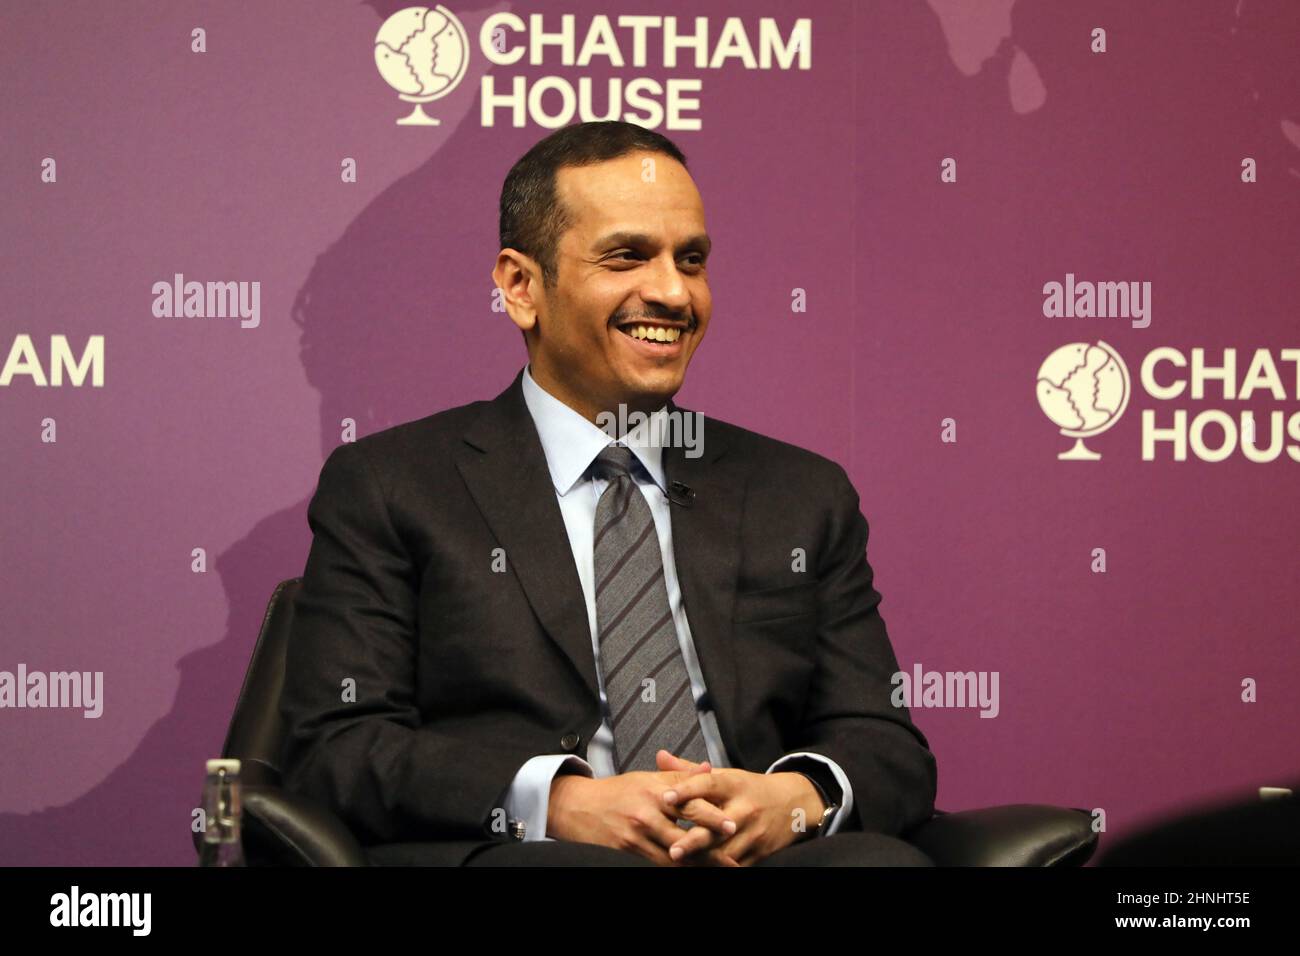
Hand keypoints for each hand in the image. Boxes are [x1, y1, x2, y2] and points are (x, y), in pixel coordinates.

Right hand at [546, 753, 739, 865]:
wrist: (576, 806)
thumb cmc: (615, 792)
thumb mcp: (646, 777)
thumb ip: (679, 775)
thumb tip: (708, 767)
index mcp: (655, 789)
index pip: (690, 801)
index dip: (712, 815)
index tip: (732, 825)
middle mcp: (647, 811)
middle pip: (686, 833)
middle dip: (711, 849)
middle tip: (732, 860)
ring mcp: (636, 834)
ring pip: (673, 856)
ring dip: (697, 865)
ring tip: (717, 871)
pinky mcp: (626, 851)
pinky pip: (656, 864)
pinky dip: (673, 869)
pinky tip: (687, 872)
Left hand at [660, 756, 825, 866]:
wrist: (794, 804)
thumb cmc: (749, 789)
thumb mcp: (725, 775)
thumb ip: (690, 770)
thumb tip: (660, 757)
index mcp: (734, 784)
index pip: (708, 784)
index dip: (687, 790)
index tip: (666, 798)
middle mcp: (745, 808)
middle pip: (717, 827)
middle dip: (694, 841)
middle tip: (672, 849)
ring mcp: (754, 833)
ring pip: (725, 851)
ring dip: (703, 859)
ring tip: (680, 864)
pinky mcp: (760, 853)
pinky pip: (735, 864)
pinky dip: (717, 868)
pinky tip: (699, 869)